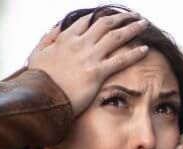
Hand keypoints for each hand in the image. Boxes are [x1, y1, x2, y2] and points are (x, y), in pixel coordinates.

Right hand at [26, 12, 149, 117]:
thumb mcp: (36, 55)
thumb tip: (55, 28)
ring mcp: (89, 57)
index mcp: (65, 38)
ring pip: (116, 37)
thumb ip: (46, 39)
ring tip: (143, 24)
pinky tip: (146, 49)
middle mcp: (79, 44)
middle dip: (122, 18)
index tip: (110, 16)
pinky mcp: (97, 73)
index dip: (100, 17)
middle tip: (134, 16)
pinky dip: (134, 54)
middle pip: (105, 24)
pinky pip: (120, 60)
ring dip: (132, 28)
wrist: (40, 98)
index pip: (86, 21)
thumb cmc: (37, 80)